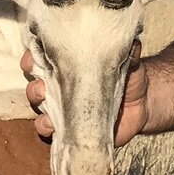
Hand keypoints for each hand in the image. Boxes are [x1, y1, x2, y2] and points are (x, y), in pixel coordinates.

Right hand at [23, 43, 146, 145]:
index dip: (31, 57)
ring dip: (38, 107)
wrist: (141, 106)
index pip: (40, 59)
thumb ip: (127, 52)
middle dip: (34, 85)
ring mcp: (62, 109)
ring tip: (46, 108)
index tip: (33, 56)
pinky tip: (53, 127)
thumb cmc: (128, 78)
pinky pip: (49, 130)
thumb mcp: (127, 62)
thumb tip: (133, 43)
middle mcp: (59, 86)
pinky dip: (47, 128)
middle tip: (42, 87)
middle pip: (34, 84)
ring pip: (38, 107)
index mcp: (66, 66)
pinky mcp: (68, 128)